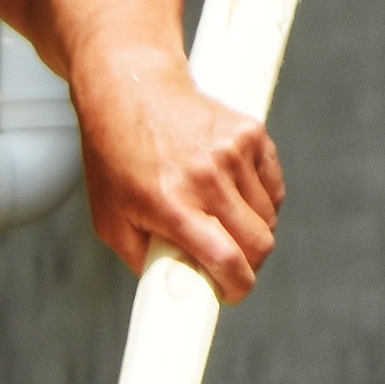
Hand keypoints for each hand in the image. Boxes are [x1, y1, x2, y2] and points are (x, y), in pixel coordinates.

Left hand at [76, 51, 285, 301]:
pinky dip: (262, 203)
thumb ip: (144, 260)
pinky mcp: (251, 133)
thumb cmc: (115, 159)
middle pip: (259, 243)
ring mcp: (233, 151)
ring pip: (269, 218)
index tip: (234, 294)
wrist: (131, 89)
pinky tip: (233, 197)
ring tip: (223, 224)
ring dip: (254, 233)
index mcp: (171, 202)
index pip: (226, 258)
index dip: (238, 287)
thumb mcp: (111, 219)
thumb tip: (178, 293)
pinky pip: (274, 188)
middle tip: (232, 267)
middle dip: (250, 265)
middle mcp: (206, 176)